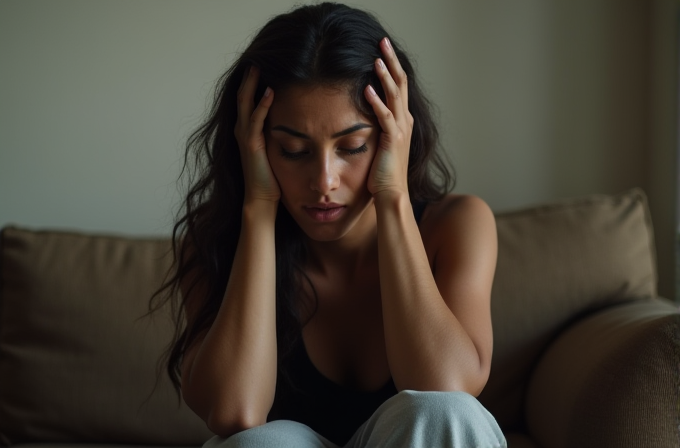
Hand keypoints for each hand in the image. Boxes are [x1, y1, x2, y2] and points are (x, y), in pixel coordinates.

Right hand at [234, 66, 279, 203]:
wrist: (262, 198)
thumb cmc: (271, 176)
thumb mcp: (275, 148)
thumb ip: (278, 132)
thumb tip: (294, 119)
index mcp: (248, 129)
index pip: (248, 98)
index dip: (254, 81)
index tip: (265, 65)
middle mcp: (243, 129)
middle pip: (243, 95)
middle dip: (250, 76)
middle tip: (259, 57)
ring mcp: (245, 136)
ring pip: (245, 102)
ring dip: (252, 83)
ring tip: (259, 66)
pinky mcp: (251, 144)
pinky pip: (256, 120)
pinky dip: (262, 104)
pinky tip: (270, 91)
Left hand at [364, 37, 412, 197]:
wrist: (392, 194)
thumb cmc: (382, 173)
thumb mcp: (380, 144)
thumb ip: (376, 126)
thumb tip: (361, 111)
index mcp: (403, 120)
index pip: (398, 86)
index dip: (392, 66)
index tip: (381, 49)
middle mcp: (405, 121)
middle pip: (400, 83)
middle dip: (391, 61)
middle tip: (382, 41)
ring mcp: (400, 130)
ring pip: (395, 96)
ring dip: (385, 76)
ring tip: (376, 59)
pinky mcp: (392, 140)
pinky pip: (384, 117)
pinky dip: (376, 102)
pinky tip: (367, 89)